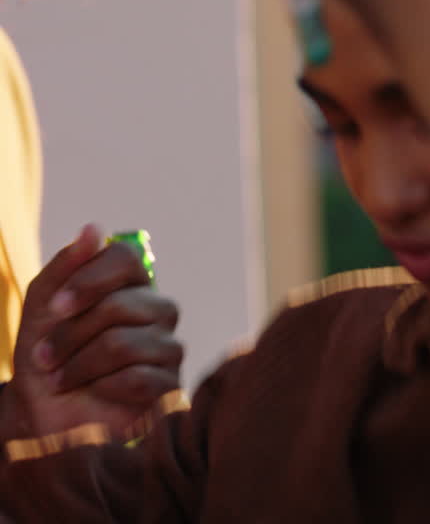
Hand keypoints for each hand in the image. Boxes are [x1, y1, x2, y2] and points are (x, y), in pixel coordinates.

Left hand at [0, 225, 182, 440]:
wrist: (44, 414)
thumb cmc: (47, 358)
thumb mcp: (43, 308)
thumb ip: (66, 266)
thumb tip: (94, 229)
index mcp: (132, 286)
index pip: (127, 258)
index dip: (90, 279)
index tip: (57, 308)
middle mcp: (157, 310)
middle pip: (120, 306)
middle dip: (70, 335)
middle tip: (43, 357)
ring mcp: (169, 347)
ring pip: (124, 344)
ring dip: (78, 366)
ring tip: (59, 380)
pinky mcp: (171, 385)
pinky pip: (139, 377)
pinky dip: (103, 387)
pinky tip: (94, 393)